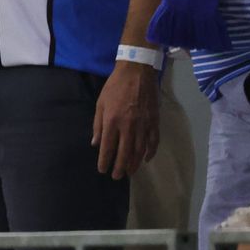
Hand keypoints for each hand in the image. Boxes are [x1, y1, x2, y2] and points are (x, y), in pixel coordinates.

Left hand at [91, 61, 159, 179]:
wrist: (137, 71)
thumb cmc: (115, 86)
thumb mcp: (100, 103)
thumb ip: (98, 125)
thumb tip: (95, 144)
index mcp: (112, 121)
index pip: (108, 147)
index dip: (105, 161)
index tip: (102, 170)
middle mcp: (128, 126)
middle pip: (124, 153)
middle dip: (120, 168)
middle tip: (117, 177)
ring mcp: (143, 125)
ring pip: (140, 151)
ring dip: (134, 164)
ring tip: (129, 172)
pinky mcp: (154, 122)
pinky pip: (153, 142)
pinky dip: (150, 153)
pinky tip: (146, 159)